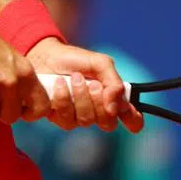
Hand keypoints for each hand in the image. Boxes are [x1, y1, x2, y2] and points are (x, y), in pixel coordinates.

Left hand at [27, 38, 144, 132]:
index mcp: (112, 98)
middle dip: (100, 103)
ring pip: (87, 121)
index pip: (131, 118)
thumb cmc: (75, 59)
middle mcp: (98, 111)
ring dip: (81, 97)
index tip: (128, 113)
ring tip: (75, 78)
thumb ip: (113, 82)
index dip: (134, 120)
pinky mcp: (61, 118)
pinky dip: (64, 99)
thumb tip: (115, 107)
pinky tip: (60, 84)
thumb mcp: (100, 63)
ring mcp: (79, 116)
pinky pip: (67, 119)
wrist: (46, 56)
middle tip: (92, 83)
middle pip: (108, 123)